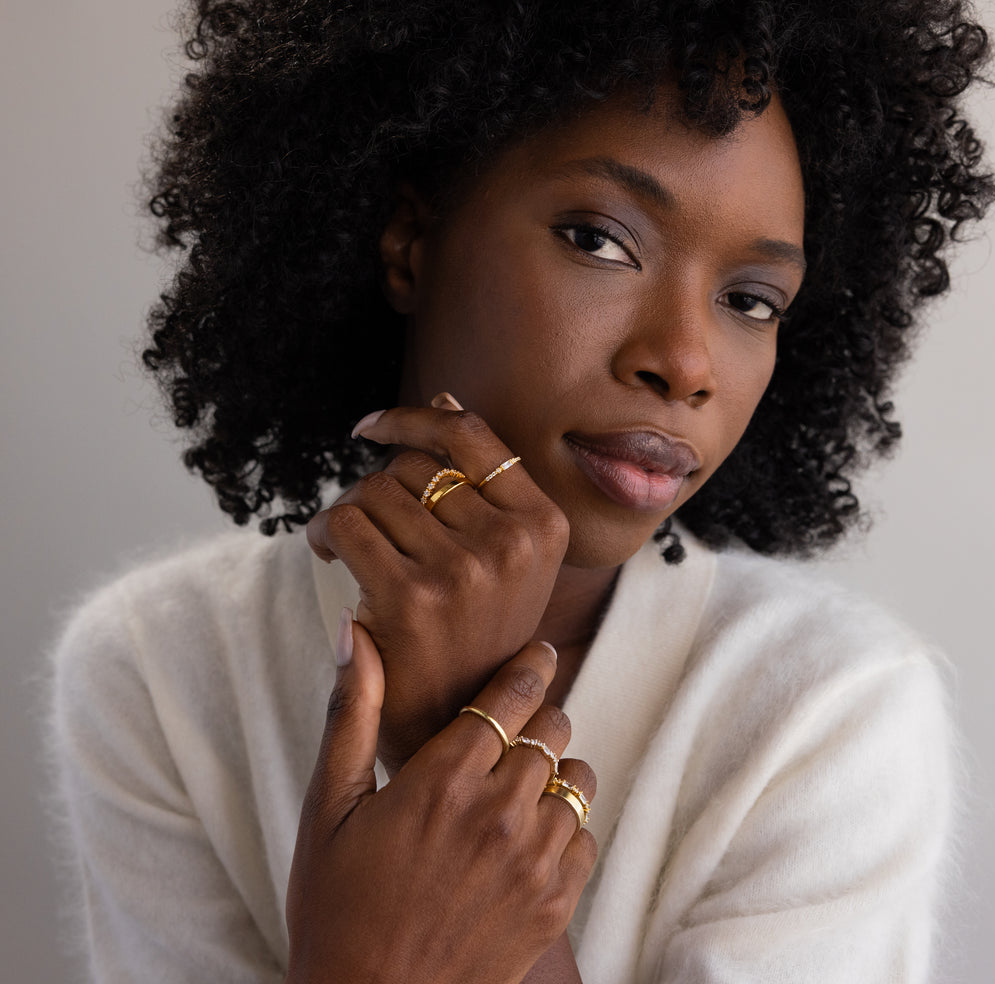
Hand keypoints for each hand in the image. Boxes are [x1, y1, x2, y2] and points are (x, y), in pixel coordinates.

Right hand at [285, 621, 596, 983]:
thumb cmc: (337, 908)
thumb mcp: (328, 809)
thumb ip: (353, 715)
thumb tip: (356, 634)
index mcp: (442, 780)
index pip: (512, 696)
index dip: (530, 665)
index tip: (538, 651)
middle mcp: (497, 813)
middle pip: (553, 727)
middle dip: (538, 716)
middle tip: (515, 728)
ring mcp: (532, 861)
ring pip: (577, 778)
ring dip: (553, 772)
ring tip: (518, 788)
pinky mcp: (554, 905)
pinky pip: (586, 837)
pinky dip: (567, 827)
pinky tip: (528, 838)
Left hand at [306, 403, 568, 769]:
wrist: (460, 721)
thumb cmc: (479, 631)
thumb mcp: (509, 557)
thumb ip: (485, 484)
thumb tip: (444, 400)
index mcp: (542, 525)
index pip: (470, 435)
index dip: (414, 418)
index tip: (373, 427)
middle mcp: (511, 543)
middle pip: (415, 463)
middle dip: (378, 481)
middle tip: (368, 515)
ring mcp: (463, 571)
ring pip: (377, 489)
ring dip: (350, 508)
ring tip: (348, 540)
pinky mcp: (410, 598)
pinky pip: (348, 522)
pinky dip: (327, 530)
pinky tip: (331, 551)